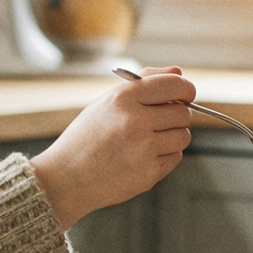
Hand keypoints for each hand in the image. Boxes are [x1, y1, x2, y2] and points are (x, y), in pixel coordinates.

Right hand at [32, 67, 193, 228]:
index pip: (174, 85)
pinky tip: (144, 156)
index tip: (185, 94)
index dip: (185, 89)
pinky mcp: (148, 174)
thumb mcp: (107, 102)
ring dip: (173, 136)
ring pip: (183, 136)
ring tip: (149, 140)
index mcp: (123, 99)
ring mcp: (143, 150)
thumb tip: (178, 73)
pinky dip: (166, 155)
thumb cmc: (87, 137)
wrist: (66, 178)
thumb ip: (144, 84)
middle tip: (160, 121)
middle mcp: (135, 122)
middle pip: (182, 112)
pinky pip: (175, 157)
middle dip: (177, 115)